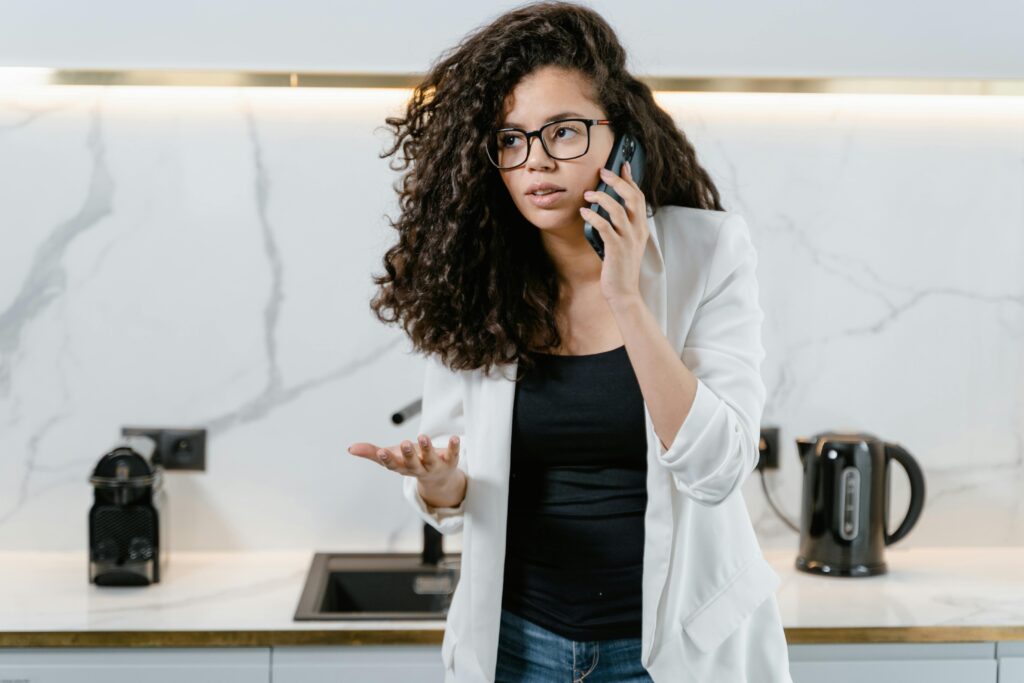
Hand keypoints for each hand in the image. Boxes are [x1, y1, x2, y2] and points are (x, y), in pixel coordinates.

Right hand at [347, 434, 460, 487]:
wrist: (437, 478)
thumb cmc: (409, 463)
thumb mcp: (391, 458)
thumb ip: (371, 452)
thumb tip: (350, 448)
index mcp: (402, 468)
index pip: (393, 465)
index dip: (387, 459)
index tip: (381, 451)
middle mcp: (418, 469)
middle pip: (412, 464)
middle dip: (409, 454)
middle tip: (405, 443)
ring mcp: (434, 466)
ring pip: (431, 459)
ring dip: (428, 448)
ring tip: (423, 436)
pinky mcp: (449, 461)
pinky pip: (452, 454)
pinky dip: (453, 447)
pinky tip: (455, 438)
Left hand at [579, 160, 648, 303]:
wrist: (624, 293)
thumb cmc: (621, 268)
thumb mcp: (626, 244)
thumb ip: (622, 227)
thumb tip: (609, 209)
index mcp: (641, 228)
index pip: (639, 197)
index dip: (630, 180)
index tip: (622, 165)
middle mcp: (637, 231)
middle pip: (632, 197)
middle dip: (617, 181)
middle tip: (603, 172)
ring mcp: (628, 240)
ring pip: (617, 209)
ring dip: (601, 198)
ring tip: (588, 194)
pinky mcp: (616, 249)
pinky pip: (604, 227)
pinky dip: (593, 216)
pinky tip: (584, 212)